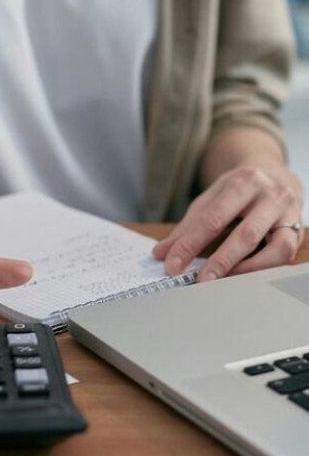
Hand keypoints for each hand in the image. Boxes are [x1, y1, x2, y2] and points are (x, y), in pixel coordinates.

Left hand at [154, 164, 302, 280]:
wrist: (273, 173)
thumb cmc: (237, 190)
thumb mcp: (209, 199)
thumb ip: (186, 227)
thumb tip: (161, 253)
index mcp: (243, 182)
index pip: (212, 219)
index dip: (190, 245)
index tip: (172, 266)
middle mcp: (270, 195)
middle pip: (245, 234)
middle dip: (220, 261)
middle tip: (199, 280)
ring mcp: (289, 213)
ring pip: (274, 247)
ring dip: (247, 268)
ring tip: (222, 281)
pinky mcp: (298, 229)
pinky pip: (285, 254)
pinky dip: (264, 267)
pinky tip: (242, 274)